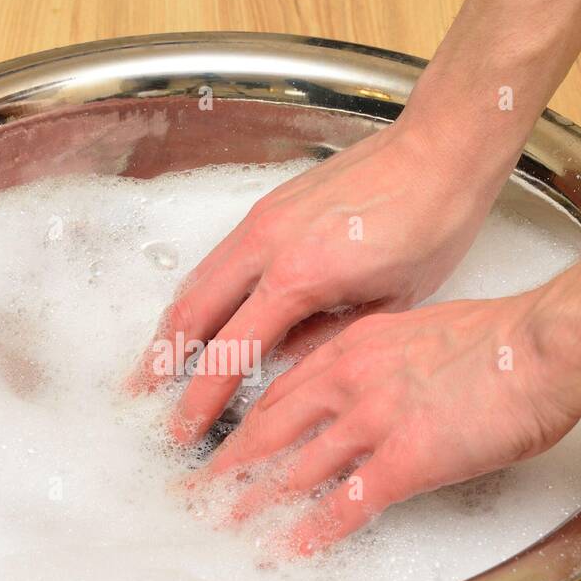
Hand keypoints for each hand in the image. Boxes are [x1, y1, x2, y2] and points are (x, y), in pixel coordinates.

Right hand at [133, 113, 506, 441]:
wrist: (439, 149)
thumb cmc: (430, 223)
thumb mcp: (388, 304)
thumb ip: (324, 341)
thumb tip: (278, 366)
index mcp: (298, 277)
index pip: (229, 353)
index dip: (201, 399)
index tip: (186, 431)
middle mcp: (266, 245)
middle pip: (191, 314)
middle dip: (161, 363)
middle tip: (142, 402)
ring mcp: (261, 220)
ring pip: (197, 281)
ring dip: (173, 327)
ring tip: (156, 366)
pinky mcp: (268, 206)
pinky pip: (218, 258)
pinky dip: (199, 294)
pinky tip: (200, 316)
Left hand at [201, 292, 580, 552]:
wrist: (543, 344)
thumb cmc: (499, 339)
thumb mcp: (416, 330)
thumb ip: (378, 358)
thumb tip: (364, 382)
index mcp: (351, 348)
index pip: (278, 390)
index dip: (240, 421)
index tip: (217, 440)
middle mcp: (349, 381)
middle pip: (268, 429)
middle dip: (224, 466)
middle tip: (191, 491)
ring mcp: (374, 420)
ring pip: (295, 469)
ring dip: (254, 504)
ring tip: (222, 528)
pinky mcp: (406, 458)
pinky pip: (348, 502)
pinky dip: (314, 532)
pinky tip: (291, 550)